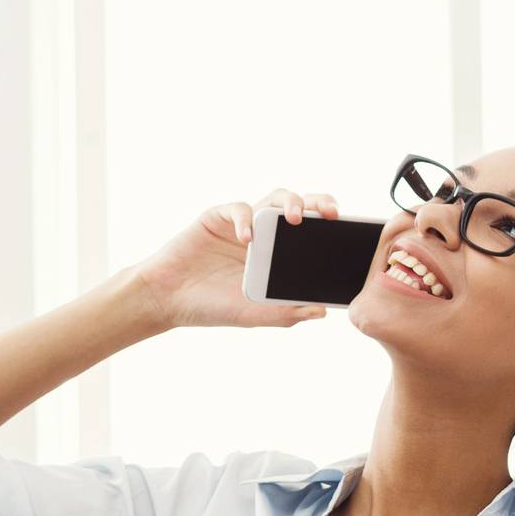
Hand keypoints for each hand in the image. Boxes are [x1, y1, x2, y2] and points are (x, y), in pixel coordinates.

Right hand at [128, 189, 341, 330]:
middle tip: (331, 213)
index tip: (347, 230)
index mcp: (277, 256)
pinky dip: (247, 219)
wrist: (167, 299)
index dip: (329, 226)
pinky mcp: (217, 218)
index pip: (310, 233)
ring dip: (290, 203)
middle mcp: (263, 236)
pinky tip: (247, 238)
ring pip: (273, 200)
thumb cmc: (210, 307)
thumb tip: (322, 312)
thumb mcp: (253, 315)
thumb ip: (285, 313)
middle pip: (298, 207)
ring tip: (295, 219)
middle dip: (318, 203)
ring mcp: (242, 225)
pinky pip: (238, 208)